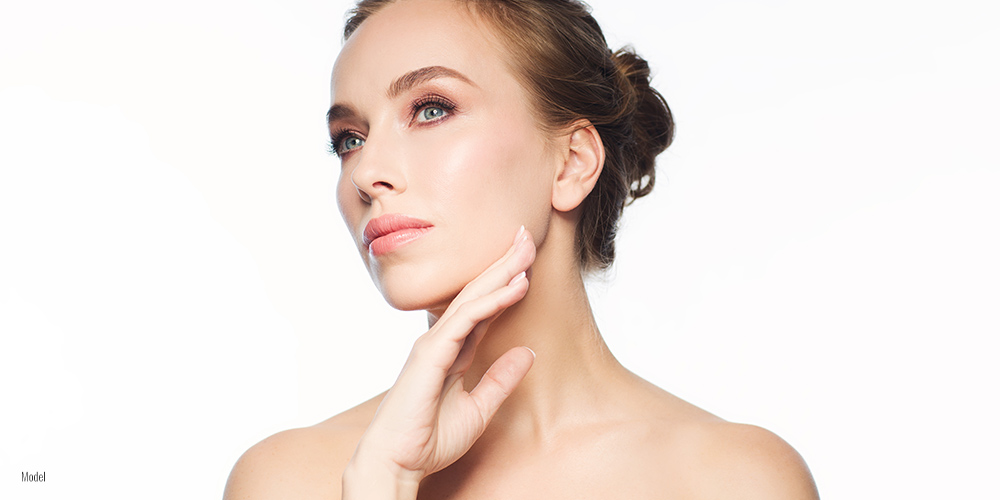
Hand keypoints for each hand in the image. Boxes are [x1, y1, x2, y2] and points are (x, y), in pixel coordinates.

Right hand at [346, 226, 535, 490]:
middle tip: (528, 233)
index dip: (505, 281)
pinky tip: (514, 285)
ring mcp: (433, 344)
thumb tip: (527, 352)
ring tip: (526, 248)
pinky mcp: (430, 355)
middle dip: (504, 262)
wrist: (396, 464)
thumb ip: (500, 380)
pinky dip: (492, 301)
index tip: (526, 258)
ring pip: (472, 298)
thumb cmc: (427, 440)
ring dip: (501, 272)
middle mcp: (441, 340)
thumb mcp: (478, 409)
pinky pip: (466, 321)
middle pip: (478, 293)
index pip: (483, 307)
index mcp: (452, 351)